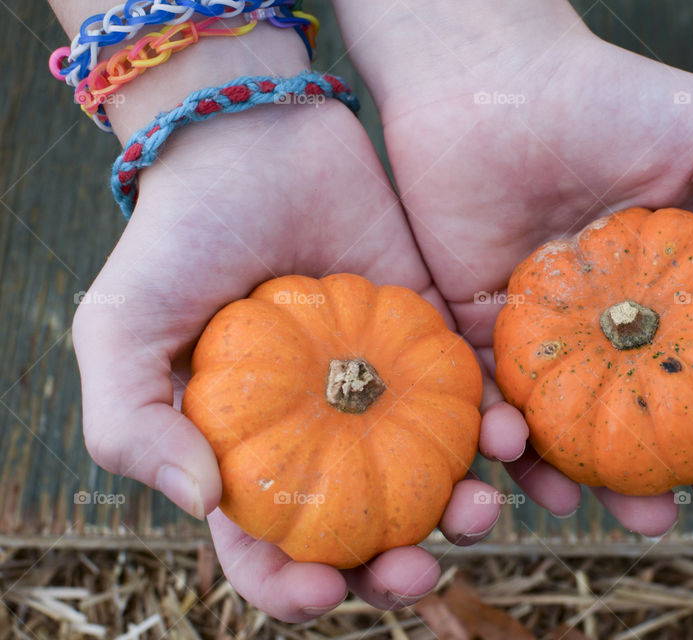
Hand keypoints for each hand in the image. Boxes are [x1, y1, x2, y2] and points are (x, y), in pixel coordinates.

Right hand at [71, 94, 498, 621]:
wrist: (256, 140)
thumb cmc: (179, 236)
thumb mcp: (122, 330)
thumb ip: (134, 424)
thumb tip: (206, 505)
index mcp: (249, 447)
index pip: (269, 546)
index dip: (295, 588)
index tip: (326, 591)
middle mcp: (323, 430)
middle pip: (366, 528)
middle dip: (398, 567)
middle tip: (421, 568)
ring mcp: (381, 390)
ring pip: (432, 477)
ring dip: (465, 508)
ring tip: (483, 502)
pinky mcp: (432, 341)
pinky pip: (474, 400)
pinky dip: (499, 431)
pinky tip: (511, 438)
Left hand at [332, 1, 692, 533]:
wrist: (482, 78)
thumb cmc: (602, 93)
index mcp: (666, 273)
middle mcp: (608, 310)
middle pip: (657, 401)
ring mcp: (545, 326)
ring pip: (582, 422)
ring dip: (614, 481)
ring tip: (645, 517)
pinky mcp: (477, 330)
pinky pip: (501, 404)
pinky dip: (523, 449)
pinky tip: (551, 481)